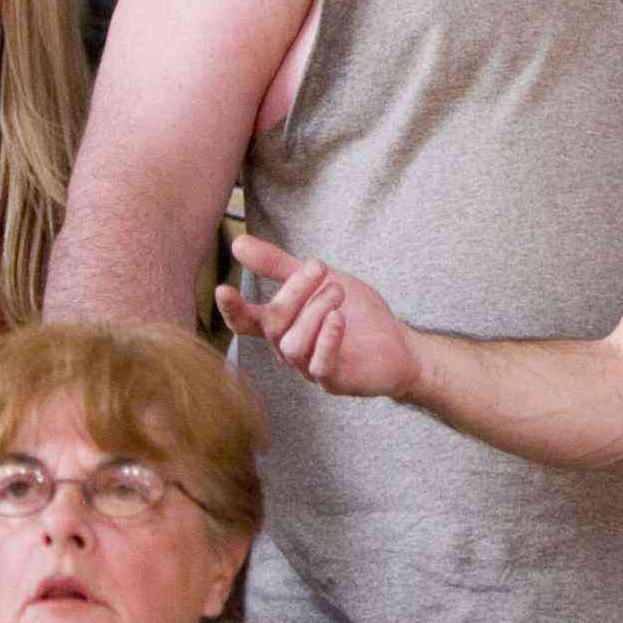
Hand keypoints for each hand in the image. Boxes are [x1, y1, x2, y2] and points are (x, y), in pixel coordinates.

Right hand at [218, 233, 425, 400]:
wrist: (399, 343)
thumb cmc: (356, 314)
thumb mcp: (319, 280)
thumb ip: (279, 265)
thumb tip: (237, 242)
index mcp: (280, 326)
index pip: (245, 321)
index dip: (232, 308)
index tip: (223, 288)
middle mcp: (288, 348)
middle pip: (273, 324)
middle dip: (294, 292)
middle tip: (320, 269)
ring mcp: (309, 367)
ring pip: (293, 344)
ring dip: (315, 311)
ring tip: (338, 292)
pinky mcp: (333, 380)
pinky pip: (320, 365)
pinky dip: (327, 340)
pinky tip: (338, 319)